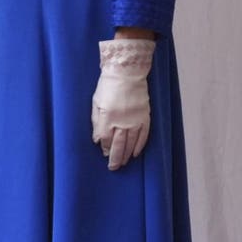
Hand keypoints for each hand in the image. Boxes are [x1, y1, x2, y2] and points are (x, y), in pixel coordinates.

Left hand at [91, 38, 154, 170]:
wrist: (127, 73)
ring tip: (123, 163)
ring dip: (126, 155)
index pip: (105, 138)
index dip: (104, 148)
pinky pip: (143, 135)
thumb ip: (96, 122)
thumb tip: (97, 139)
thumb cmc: (107, 86)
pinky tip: (135, 154)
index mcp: (107, 117)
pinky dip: (140, 146)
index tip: (103, 154)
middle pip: (118, 144)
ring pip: (131, 142)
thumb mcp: (96, 102)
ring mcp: (135, 119)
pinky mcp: (145, 116)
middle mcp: (121, 121)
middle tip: (113, 167)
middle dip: (114, 157)